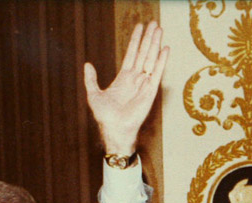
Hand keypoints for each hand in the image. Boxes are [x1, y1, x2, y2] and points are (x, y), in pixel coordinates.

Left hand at [84, 22, 168, 154]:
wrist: (115, 130)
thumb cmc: (105, 117)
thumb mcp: (94, 95)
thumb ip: (91, 80)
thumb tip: (87, 64)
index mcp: (123, 78)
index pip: (131, 54)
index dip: (135, 40)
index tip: (140, 27)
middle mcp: (135, 79)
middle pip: (143, 53)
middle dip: (148, 38)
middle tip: (153, 23)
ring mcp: (144, 84)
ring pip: (150, 59)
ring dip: (155, 44)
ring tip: (158, 29)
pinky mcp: (150, 91)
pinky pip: (157, 73)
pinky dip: (161, 61)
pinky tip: (164, 49)